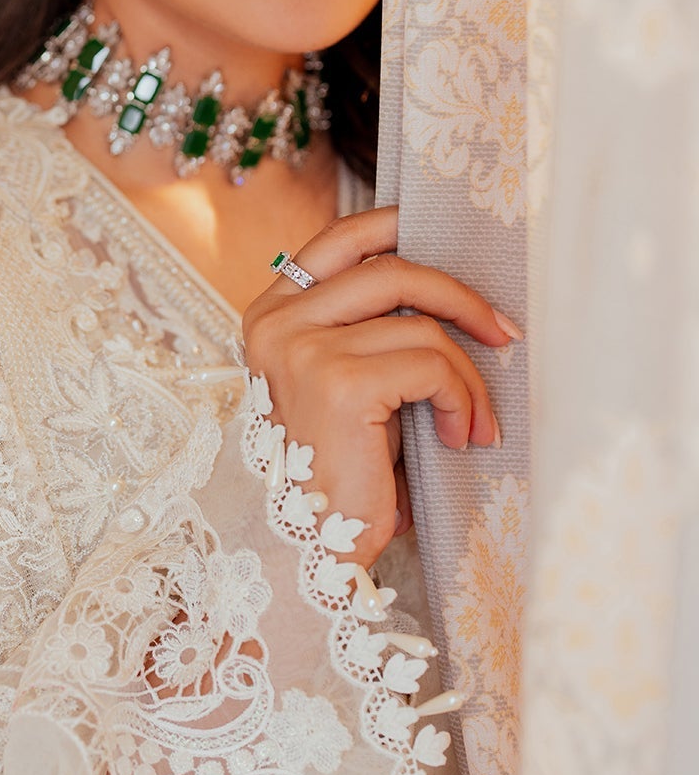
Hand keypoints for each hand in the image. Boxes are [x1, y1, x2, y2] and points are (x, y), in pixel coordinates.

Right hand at [241, 206, 520, 571]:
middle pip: (389, 268)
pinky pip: (430, 363)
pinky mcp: (337, 380)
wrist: (314, 550)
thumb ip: (371, 329)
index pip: (337, 239)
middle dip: (459, 296)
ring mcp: (302, 348)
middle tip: (504, 333)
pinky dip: (462, 400)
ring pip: (420, 324)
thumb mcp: (351, 382)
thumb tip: (446, 283)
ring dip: (468, 374)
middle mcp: (276, 324)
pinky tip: (463, 437)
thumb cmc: (342, 471)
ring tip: (476, 420)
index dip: (395, 225)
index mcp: (270, 316)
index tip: (449, 238)